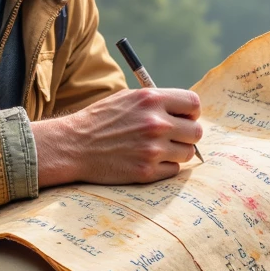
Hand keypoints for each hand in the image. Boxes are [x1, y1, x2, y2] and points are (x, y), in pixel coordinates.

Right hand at [32, 88, 202, 187]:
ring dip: (176, 153)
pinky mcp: (146, 171)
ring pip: (187, 153)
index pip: (193, 103)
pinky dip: (164, 168)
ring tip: (157, 150)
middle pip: (196, 132)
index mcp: (152, 99)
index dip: (191, 113)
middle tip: (173, 138)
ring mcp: (152, 149)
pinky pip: (173, 171)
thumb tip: (183, 111)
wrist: (73, 146)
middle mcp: (156, 123)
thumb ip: (156, 101)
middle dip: (187, 135)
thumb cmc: (100, 121)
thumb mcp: (127, 98)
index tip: (184, 119)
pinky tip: (147, 162)